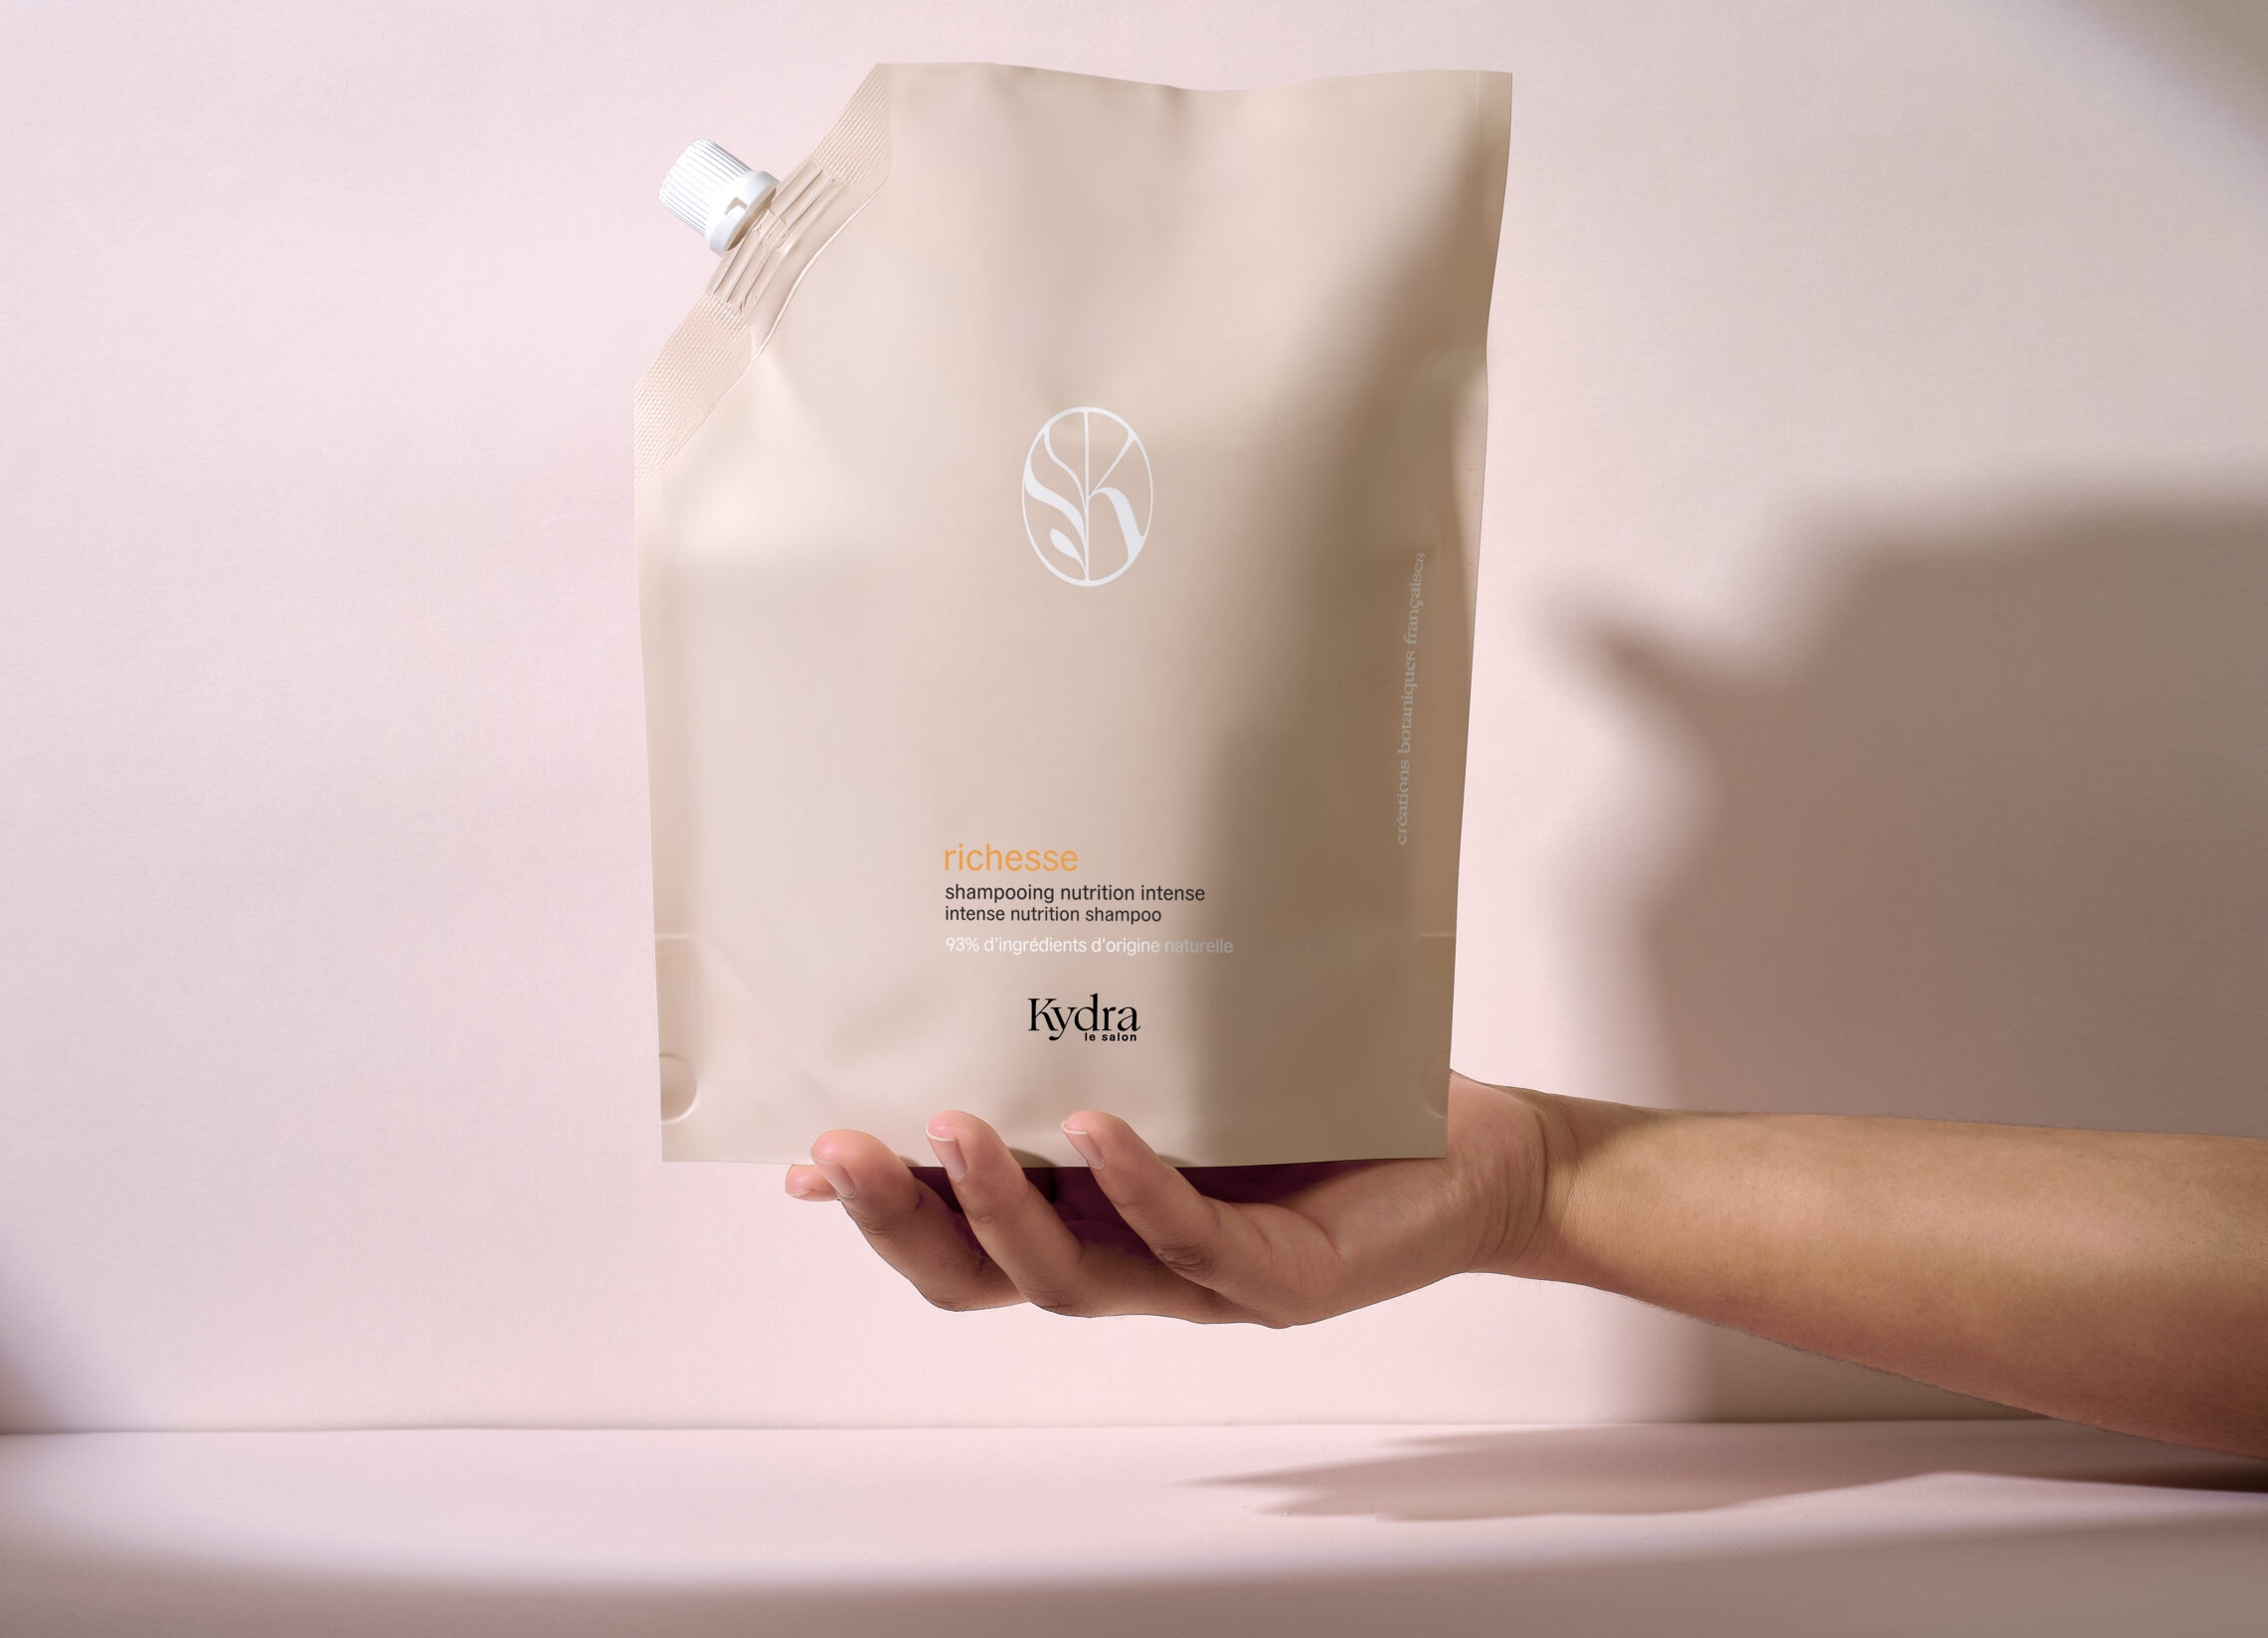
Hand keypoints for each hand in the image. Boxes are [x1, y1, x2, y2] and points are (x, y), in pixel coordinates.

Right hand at [781, 1073, 1554, 1324]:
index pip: (957, 1236)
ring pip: (1068, 1276)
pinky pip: (1190, 1241)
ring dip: (997, 1209)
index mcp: (1089, 1212)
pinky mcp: (1280, 1279)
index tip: (801, 1155)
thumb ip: (1099, 1046)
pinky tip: (1098, 1129)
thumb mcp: (1190, 1060)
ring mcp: (1200, 1278)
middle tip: (834, 1151)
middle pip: (983, 1276)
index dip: (877, 1210)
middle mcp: (1129, 1255)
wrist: (1475, 1155)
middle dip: (901, 1218)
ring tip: (948, 1130)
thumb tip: (986, 996)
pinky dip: (1135, 1186)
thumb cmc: (1325, 1101)